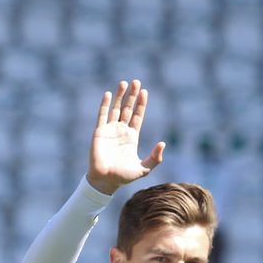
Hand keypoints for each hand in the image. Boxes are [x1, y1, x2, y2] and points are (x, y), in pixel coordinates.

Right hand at [86, 79, 163, 194]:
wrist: (105, 181)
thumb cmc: (123, 177)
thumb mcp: (144, 168)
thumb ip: (155, 158)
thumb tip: (163, 143)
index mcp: (132, 137)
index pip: (137, 116)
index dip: (141, 104)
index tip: (144, 91)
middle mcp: (121, 131)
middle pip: (127, 109)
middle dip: (132, 95)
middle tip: (136, 82)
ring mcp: (110, 130)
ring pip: (115, 109)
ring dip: (119, 96)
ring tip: (124, 83)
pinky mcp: (99, 132)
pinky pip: (102, 115)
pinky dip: (105, 104)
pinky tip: (108, 94)